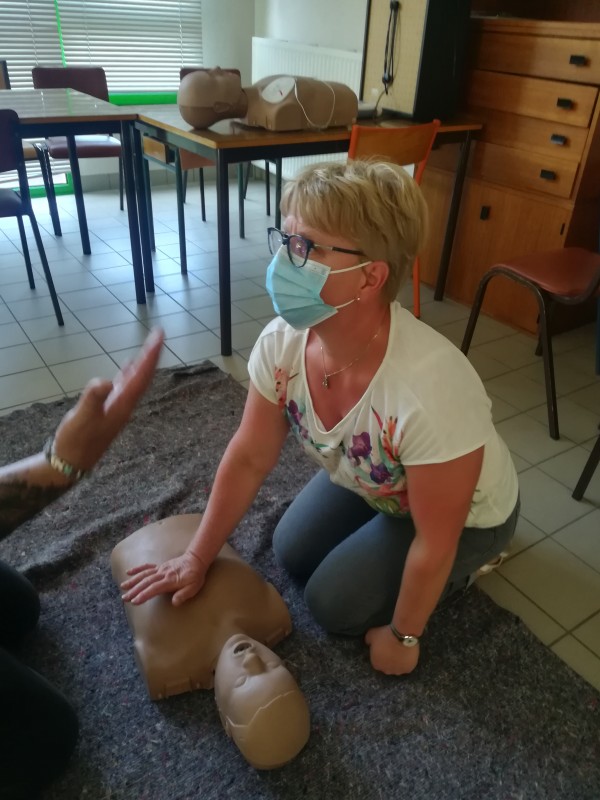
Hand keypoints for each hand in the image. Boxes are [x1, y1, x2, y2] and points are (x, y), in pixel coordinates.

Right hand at [52, 328, 163, 471]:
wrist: (71, 463)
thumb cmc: (75, 441)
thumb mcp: (82, 417)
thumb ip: (94, 398)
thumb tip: (106, 381)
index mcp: (123, 405)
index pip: (142, 376)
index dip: (150, 355)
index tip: (159, 336)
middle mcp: (126, 405)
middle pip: (144, 376)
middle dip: (151, 355)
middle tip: (158, 334)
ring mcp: (118, 408)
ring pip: (136, 381)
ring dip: (143, 363)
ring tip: (149, 346)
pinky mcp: (109, 410)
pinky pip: (125, 386)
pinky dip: (129, 373)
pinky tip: (128, 368)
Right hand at [120, 551, 207, 605]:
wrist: (196, 560)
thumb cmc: (195, 576)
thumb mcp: (194, 587)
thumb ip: (184, 595)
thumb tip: (174, 603)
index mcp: (170, 580)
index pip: (154, 588)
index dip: (144, 595)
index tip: (135, 601)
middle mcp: (163, 574)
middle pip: (146, 582)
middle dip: (135, 590)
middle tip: (124, 598)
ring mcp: (160, 569)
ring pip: (144, 575)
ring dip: (133, 581)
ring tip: (123, 587)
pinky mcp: (160, 566)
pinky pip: (147, 567)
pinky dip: (138, 569)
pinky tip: (129, 572)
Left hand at [364, 625, 419, 675]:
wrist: (402, 635)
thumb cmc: (385, 635)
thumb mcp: (371, 634)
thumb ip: (368, 640)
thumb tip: (368, 643)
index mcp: (376, 664)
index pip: (376, 662)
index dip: (380, 655)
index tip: (383, 648)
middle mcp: (386, 671)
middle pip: (387, 667)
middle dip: (388, 660)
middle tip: (392, 650)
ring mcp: (398, 671)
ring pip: (397, 668)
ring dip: (397, 662)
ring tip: (400, 652)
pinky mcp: (408, 669)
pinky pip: (406, 667)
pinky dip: (406, 662)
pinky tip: (406, 654)